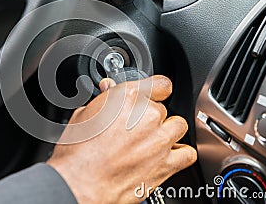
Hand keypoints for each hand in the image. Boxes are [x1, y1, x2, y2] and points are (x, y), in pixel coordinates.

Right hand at [47, 76, 196, 203]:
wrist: (80, 182)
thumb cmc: (78, 151)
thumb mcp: (84, 114)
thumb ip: (104, 100)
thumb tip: (109, 91)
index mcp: (127, 97)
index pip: (160, 84)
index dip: (155, 91)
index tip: (152, 96)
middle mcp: (147, 114)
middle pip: (162, 108)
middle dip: (150, 117)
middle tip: (134, 128)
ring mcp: (159, 139)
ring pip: (178, 126)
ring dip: (167, 132)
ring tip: (150, 141)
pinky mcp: (167, 163)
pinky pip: (187, 153)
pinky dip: (180, 154)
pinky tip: (166, 155)